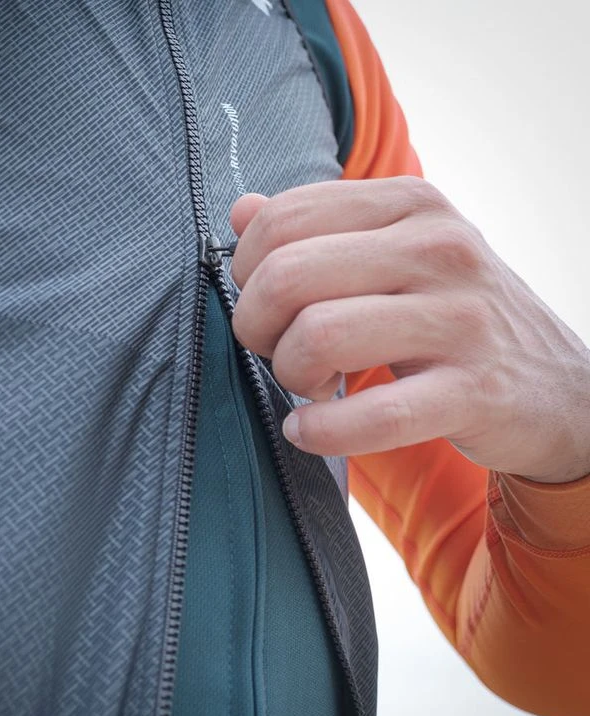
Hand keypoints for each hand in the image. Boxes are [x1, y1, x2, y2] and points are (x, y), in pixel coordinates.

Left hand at [229, 177, 589, 483]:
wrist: (553, 387)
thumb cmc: (453, 317)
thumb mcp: (396, 255)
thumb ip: (316, 230)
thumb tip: (241, 210)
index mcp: (409, 205)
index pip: (281, 220)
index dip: (247, 271)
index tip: (267, 306)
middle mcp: (438, 247)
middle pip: (286, 275)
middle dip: (256, 326)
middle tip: (279, 350)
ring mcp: (460, 317)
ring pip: (318, 336)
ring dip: (291, 374)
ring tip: (311, 385)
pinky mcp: (473, 389)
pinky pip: (374, 413)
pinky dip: (321, 431)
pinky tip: (307, 431)